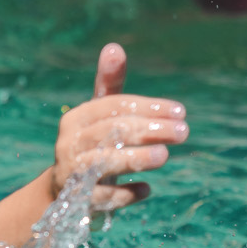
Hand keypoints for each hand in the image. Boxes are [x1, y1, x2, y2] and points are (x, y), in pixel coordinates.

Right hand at [51, 43, 186, 209]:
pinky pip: (103, 196)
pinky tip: (146, 190)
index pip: (114, 106)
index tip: (180, 111)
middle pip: (111, 132)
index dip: (148, 107)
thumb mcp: (99, 115)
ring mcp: (71, 172)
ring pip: (103, 162)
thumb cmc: (92, 145)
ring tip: (165, 155)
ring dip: (136, 158)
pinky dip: (125, 193)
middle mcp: (69, 143)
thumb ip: (109, 84)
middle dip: (149, 129)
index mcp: (76, 118)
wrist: (62, 192)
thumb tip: (114, 47)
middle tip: (184, 132)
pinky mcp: (77, 201)